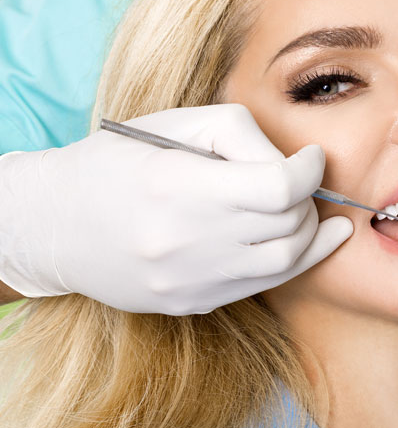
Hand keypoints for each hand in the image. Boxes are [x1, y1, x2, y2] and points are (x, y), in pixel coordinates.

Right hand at [0, 104, 352, 314]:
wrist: (55, 225)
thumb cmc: (116, 162)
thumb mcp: (175, 124)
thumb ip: (242, 135)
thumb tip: (292, 164)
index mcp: (179, 186)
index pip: (278, 187)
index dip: (309, 170)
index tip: (312, 157)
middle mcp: (186, 241)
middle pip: (287, 224)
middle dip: (308, 197)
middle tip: (300, 180)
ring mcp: (191, 280)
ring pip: (286, 262)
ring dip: (308, 232)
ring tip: (312, 211)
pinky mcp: (193, 302)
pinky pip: (263, 285)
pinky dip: (293, 261)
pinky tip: (308, 242)